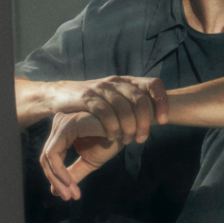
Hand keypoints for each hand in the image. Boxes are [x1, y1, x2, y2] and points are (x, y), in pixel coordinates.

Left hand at [40, 111, 123, 199]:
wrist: (131, 128)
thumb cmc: (114, 140)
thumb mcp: (90, 161)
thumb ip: (73, 173)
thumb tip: (54, 191)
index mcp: (64, 131)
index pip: (51, 158)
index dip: (57, 179)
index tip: (71, 196)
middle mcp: (60, 124)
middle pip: (46, 159)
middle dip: (56, 181)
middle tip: (68, 197)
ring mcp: (62, 123)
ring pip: (47, 158)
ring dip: (57, 179)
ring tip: (70, 193)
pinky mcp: (66, 125)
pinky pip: (53, 153)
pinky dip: (59, 170)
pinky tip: (70, 182)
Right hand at [44, 76, 167, 143]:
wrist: (59, 94)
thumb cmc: (94, 102)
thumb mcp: (116, 99)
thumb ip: (133, 104)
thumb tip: (157, 117)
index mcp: (128, 82)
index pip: (154, 84)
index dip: (162, 101)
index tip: (164, 121)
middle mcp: (117, 82)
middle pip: (140, 99)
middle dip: (144, 121)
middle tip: (142, 138)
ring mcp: (102, 88)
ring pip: (123, 106)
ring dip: (129, 126)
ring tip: (129, 140)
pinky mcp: (86, 97)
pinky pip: (104, 111)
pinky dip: (111, 125)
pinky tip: (113, 136)